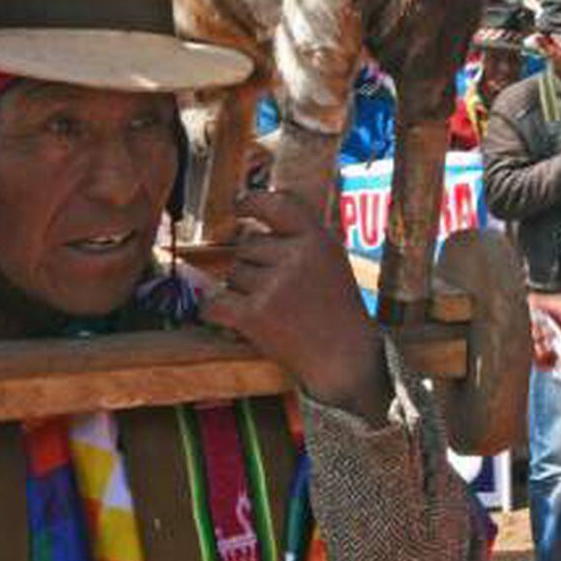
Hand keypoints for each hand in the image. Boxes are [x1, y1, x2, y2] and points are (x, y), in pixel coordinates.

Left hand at [204, 190, 388, 421]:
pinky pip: (215, 302)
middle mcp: (296, 258)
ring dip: (242, 291)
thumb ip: (301, 237)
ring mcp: (274, 286)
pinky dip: (215, 311)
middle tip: (281, 293)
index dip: (252, 202)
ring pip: (232, 275)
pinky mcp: (255, 315)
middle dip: (254, 267)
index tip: (239, 206)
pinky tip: (229, 317)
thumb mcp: (332, 261)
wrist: (345, 359)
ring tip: (274, 310)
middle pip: (246, 247)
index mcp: (317, 241)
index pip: (277, 205)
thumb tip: (253, 218)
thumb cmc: (337, 310)